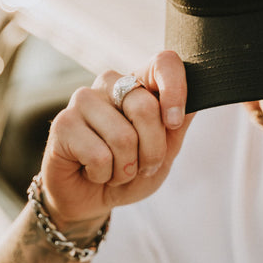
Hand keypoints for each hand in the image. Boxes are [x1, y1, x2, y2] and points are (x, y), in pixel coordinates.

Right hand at [40, 50, 193, 230]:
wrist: (92, 199)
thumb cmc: (131, 171)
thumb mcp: (164, 150)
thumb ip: (178, 122)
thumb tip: (199, 94)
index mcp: (138, 82)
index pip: (164, 62)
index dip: (175, 89)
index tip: (174, 123)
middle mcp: (110, 83)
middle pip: (146, 108)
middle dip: (152, 151)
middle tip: (143, 166)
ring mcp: (83, 99)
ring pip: (123, 137)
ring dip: (126, 169)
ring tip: (114, 170)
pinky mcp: (63, 123)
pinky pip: (98, 155)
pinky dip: (103, 175)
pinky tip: (92, 172)